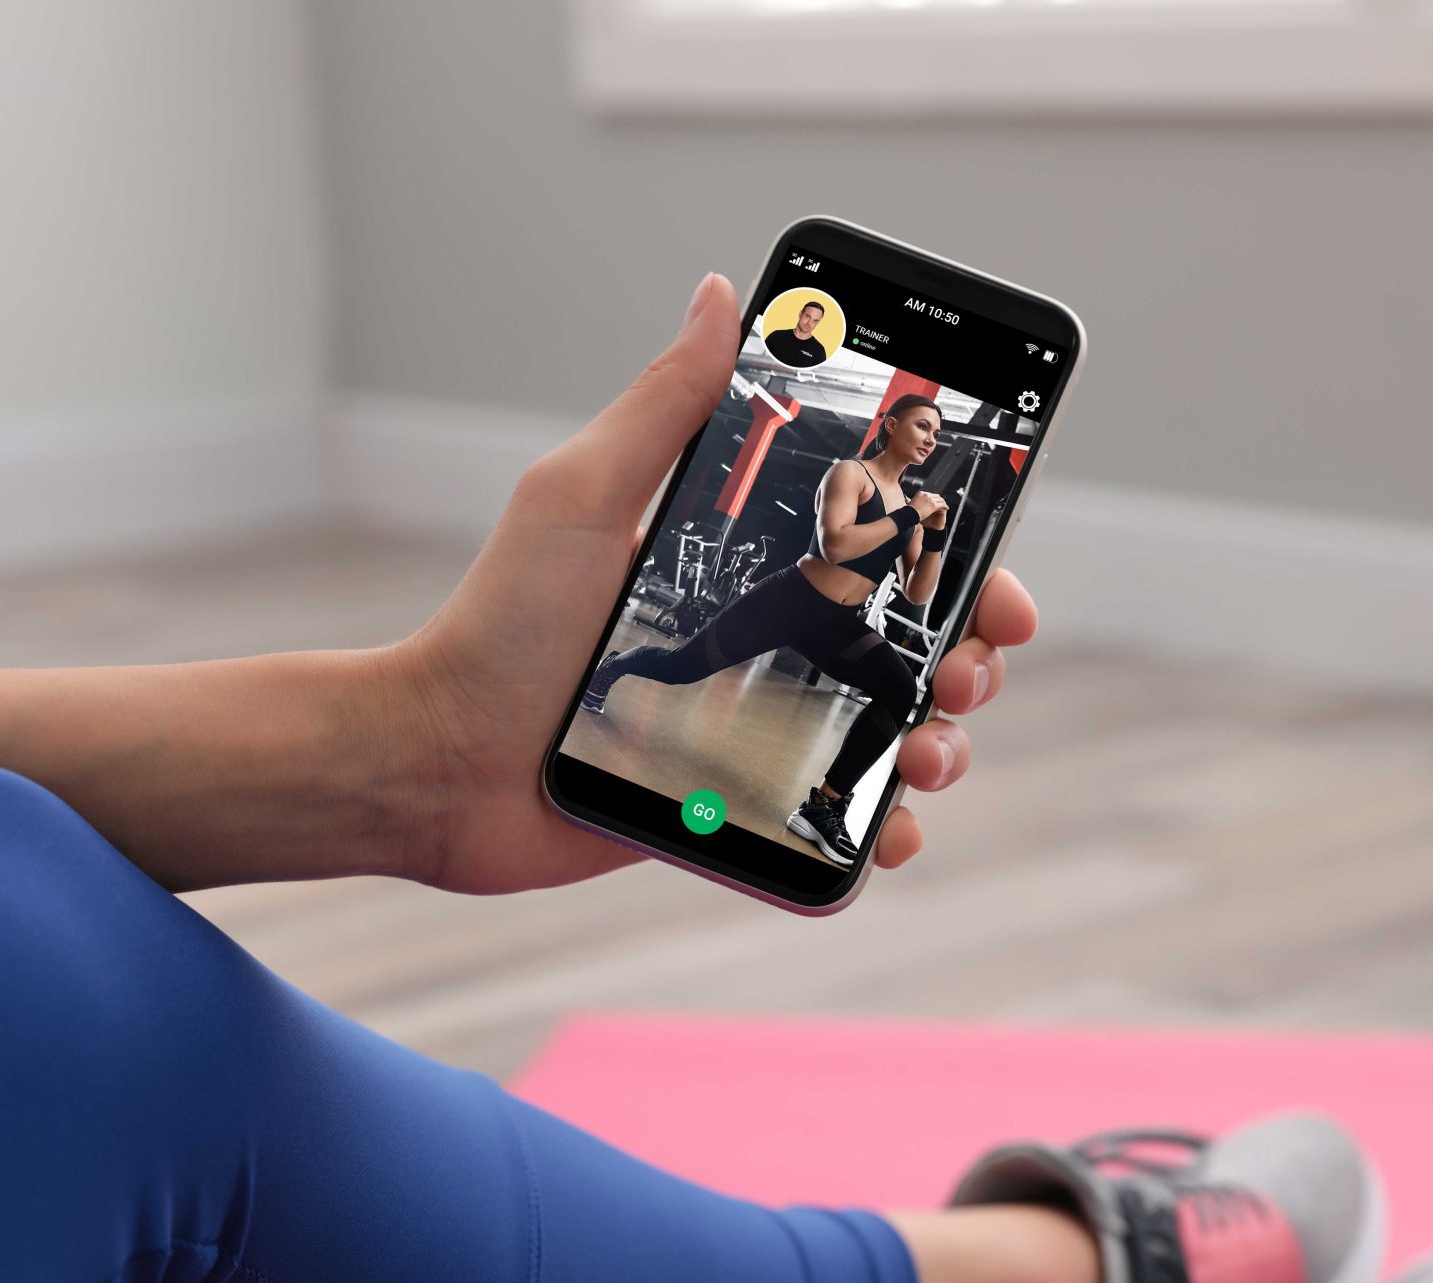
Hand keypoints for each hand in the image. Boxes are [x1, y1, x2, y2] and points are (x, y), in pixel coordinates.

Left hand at [379, 274, 1037, 895]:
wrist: (438, 759)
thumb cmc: (497, 623)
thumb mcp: (582, 496)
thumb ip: (664, 405)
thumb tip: (722, 294)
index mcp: (749, 567)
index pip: (885, 552)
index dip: (959, 560)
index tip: (994, 576)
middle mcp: (768, 646)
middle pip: (914, 646)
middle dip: (967, 658)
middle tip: (961, 672)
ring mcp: (761, 729)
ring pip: (896, 738)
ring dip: (943, 746)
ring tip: (925, 755)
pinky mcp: (741, 812)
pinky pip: (836, 829)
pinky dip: (883, 837)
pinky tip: (890, 833)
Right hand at [912, 491, 949, 528]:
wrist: (910, 514)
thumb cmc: (909, 511)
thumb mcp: (910, 503)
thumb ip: (913, 501)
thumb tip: (909, 502)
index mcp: (921, 493)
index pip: (930, 494)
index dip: (933, 498)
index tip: (935, 501)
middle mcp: (926, 495)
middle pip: (936, 496)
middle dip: (939, 499)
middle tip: (941, 503)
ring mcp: (930, 499)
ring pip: (940, 499)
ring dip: (943, 502)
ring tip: (945, 506)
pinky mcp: (934, 505)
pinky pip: (942, 505)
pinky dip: (945, 506)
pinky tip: (946, 508)